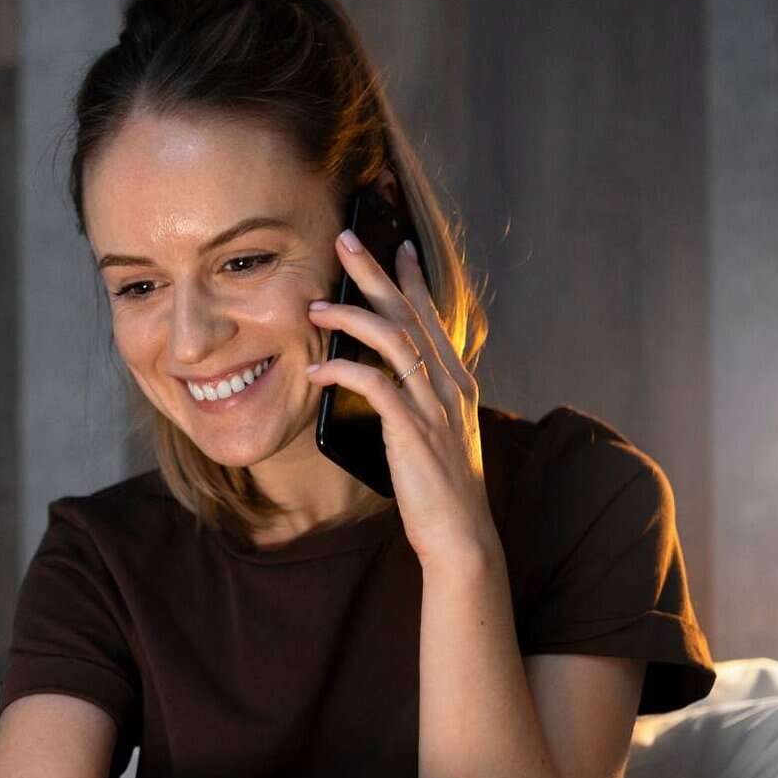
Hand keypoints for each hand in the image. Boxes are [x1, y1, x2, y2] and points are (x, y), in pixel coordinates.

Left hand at [305, 229, 498, 570]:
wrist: (461, 538)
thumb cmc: (441, 491)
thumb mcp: (434, 435)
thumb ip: (417, 402)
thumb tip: (380, 381)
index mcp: (457, 382)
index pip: (433, 316)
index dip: (413, 279)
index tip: (397, 245)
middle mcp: (450, 385)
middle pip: (411, 313)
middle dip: (376, 273)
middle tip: (347, 240)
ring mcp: (434, 406)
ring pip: (394, 339)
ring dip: (352, 316)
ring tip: (316, 307)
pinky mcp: (412, 430)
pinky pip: (375, 385)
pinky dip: (344, 370)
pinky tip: (318, 369)